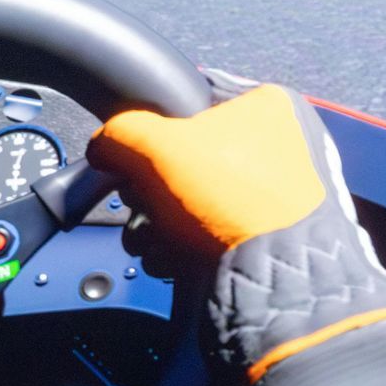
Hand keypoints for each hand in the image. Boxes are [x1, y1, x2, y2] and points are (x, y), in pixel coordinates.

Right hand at [88, 84, 331, 265]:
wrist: (271, 284)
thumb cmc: (232, 202)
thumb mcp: (155, 147)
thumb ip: (120, 134)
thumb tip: (105, 147)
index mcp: (270, 105)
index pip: (191, 102)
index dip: (154, 130)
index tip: (136, 154)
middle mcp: (280, 147)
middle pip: (187, 159)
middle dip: (152, 190)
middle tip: (143, 202)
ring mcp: (275, 199)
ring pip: (193, 202)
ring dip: (159, 225)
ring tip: (155, 238)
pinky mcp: (264, 243)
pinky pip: (209, 236)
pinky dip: (183, 250)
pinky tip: (174, 259)